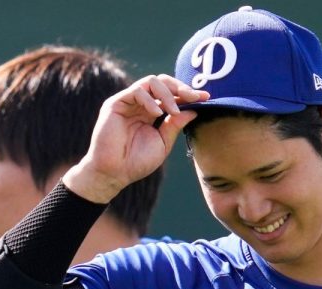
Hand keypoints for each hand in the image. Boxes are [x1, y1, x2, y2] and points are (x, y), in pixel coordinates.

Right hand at [64, 74, 208, 202]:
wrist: (115, 173)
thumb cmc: (137, 162)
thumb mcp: (163, 142)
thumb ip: (175, 125)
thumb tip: (194, 109)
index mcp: (151, 112)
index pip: (171, 95)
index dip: (188, 94)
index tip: (206, 97)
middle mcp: (140, 104)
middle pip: (162, 82)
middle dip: (181, 87)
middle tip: (195, 96)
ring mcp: (127, 102)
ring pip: (151, 81)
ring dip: (167, 94)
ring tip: (174, 111)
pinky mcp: (115, 104)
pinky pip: (136, 91)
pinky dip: (149, 100)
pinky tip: (157, 113)